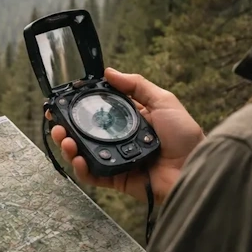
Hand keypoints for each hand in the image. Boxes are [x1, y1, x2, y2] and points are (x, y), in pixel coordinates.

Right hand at [49, 67, 203, 204]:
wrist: (195, 168)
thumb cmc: (185, 136)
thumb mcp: (164, 101)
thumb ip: (137, 86)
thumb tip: (109, 71)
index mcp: (130, 120)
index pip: (99, 112)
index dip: (79, 107)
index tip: (63, 101)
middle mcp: (120, 140)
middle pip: (85, 134)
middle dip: (66, 128)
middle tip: (56, 123)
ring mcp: (116, 160)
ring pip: (84, 154)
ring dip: (69, 147)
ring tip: (63, 139)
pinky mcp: (117, 179)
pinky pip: (93, 175)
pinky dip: (81, 168)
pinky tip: (76, 158)